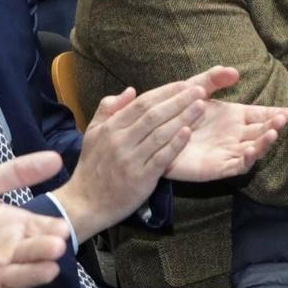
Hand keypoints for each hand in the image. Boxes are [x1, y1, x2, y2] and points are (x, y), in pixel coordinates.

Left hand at [0, 153, 71, 287]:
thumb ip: (15, 173)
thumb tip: (56, 157)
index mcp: (14, 226)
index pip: (44, 228)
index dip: (54, 229)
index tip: (61, 228)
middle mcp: (10, 253)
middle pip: (37, 253)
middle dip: (47, 251)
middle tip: (55, 246)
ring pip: (24, 278)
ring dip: (38, 275)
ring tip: (48, 269)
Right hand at [51, 81, 208, 237]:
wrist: (85, 203)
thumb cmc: (92, 166)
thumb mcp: (92, 133)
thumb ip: (108, 109)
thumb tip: (131, 90)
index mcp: (111, 128)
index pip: (142, 103)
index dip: (164, 92)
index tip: (184, 84)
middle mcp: (121, 141)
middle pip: (154, 115)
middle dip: (179, 101)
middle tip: (199, 90)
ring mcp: (131, 160)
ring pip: (160, 134)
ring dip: (182, 118)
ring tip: (201, 106)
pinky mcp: (141, 178)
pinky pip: (161, 158)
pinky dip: (175, 145)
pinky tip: (188, 133)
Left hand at [166, 67, 287, 180]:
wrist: (155, 136)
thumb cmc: (177, 113)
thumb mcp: (194, 89)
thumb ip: (212, 79)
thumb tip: (234, 71)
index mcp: (235, 117)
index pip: (263, 115)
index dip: (278, 114)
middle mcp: (236, 135)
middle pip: (263, 131)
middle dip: (276, 126)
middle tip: (285, 119)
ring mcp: (228, 152)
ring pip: (255, 149)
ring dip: (265, 142)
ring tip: (272, 132)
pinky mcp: (217, 167)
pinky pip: (237, 166)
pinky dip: (246, 159)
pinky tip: (249, 150)